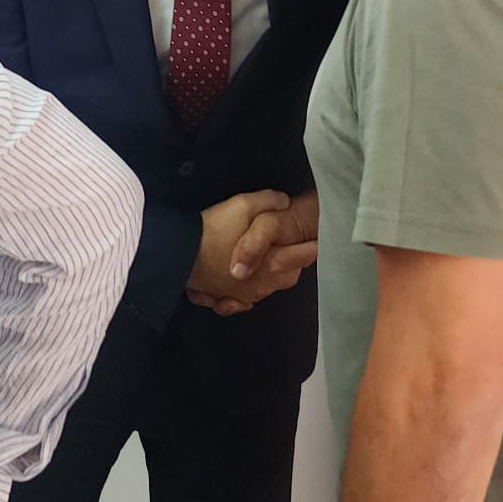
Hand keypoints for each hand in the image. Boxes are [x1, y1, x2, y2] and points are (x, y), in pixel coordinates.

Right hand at [186, 189, 318, 316]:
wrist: (180, 254)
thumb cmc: (214, 229)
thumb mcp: (243, 204)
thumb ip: (269, 201)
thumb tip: (285, 202)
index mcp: (273, 263)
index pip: (304, 256)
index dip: (315, 246)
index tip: (322, 239)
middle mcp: (263, 284)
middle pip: (290, 275)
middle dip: (296, 261)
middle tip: (297, 246)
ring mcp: (244, 295)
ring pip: (269, 288)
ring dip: (275, 275)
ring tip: (274, 260)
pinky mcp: (226, 299)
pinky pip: (246, 300)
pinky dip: (251, 292)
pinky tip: (248, 282)